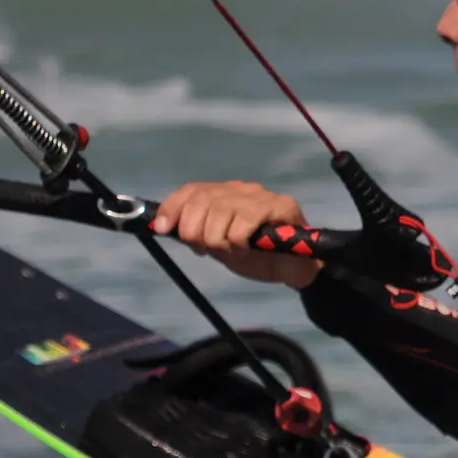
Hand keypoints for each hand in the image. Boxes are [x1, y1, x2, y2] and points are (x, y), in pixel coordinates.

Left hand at [151, 180, 322, 288]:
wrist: (295, 269)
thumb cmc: (257, 256)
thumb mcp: (219, 246)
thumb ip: (199, 235)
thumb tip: (168, 228)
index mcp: (225, 194)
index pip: (192, 190)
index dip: (173, 207)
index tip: (162, 228)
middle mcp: (241, 189)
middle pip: (203, 198)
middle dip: (194, 229)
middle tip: (203, 249)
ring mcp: (261, 196)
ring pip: (221, 209)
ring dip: (217, 238)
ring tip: (229, 252)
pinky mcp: (281, 206)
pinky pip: (245, 221)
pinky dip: (237, 240)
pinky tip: (246, 250)